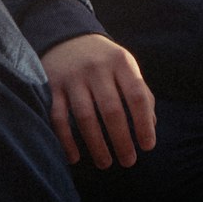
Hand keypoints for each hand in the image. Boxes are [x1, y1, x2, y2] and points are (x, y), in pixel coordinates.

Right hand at [41, 34, 155, 168]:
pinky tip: (75, 158)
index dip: (144, 123)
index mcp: (120, 62)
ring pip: (85, 116)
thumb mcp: (126, 67)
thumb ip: (140, 92)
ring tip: (106, 164)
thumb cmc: (105, 60)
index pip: (136, 95)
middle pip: (111, 109)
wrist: (67, 37)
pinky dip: (66, 140)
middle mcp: (97, 68)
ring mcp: (72, 77)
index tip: (148, 146)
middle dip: (121, 139)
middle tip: (129, 162)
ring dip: (96, 144)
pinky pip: (58, 117)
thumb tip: (151, 125)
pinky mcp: (51, 86)